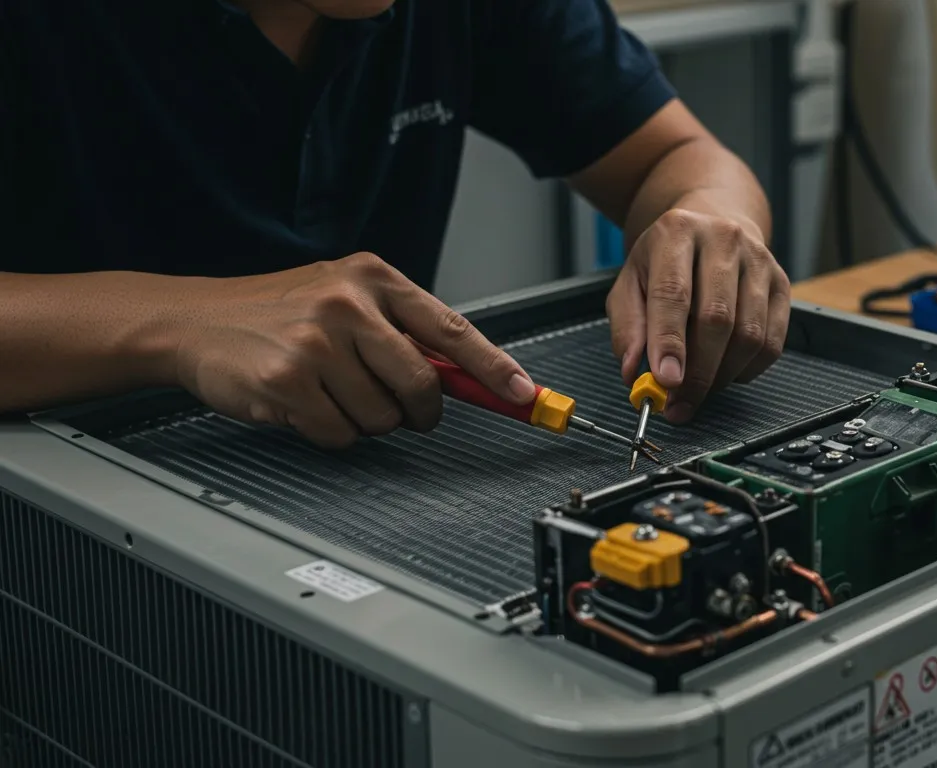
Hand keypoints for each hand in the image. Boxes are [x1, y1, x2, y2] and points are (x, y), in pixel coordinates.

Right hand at [172, 252, 535, 448]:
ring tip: (327, 390)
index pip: (450, 329)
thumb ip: (402, 331)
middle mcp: (349, 303)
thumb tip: (469, 378)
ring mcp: (318, 342)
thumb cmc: (275, 314)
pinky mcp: (289, 380)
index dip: (493, 367)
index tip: (524, 394)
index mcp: (373, 278)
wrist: (192, 321)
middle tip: (396, 407)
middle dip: (416, 412)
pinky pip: (340, 434)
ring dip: (362, 420)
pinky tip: (302, 403)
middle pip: (422, 386)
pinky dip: (327, 432)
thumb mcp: (343, 299)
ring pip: (382, 418)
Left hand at [607, 208, 789, 422]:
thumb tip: (633, 371)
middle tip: (679, 405)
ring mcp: (759, 261)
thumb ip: (627, 327)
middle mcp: (723, 240)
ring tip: (698, 391)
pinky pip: (772, 343)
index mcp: (678, 233)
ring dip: (722, 376)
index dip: (670, 343)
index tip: (665, 382)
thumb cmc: (667, 260)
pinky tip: (726, 371)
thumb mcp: (631, 282)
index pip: (674, 294)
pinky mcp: (782, 283)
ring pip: (749, 335)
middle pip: (717, 318)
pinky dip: (747, 370)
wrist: (713, 224)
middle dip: (697, 372)